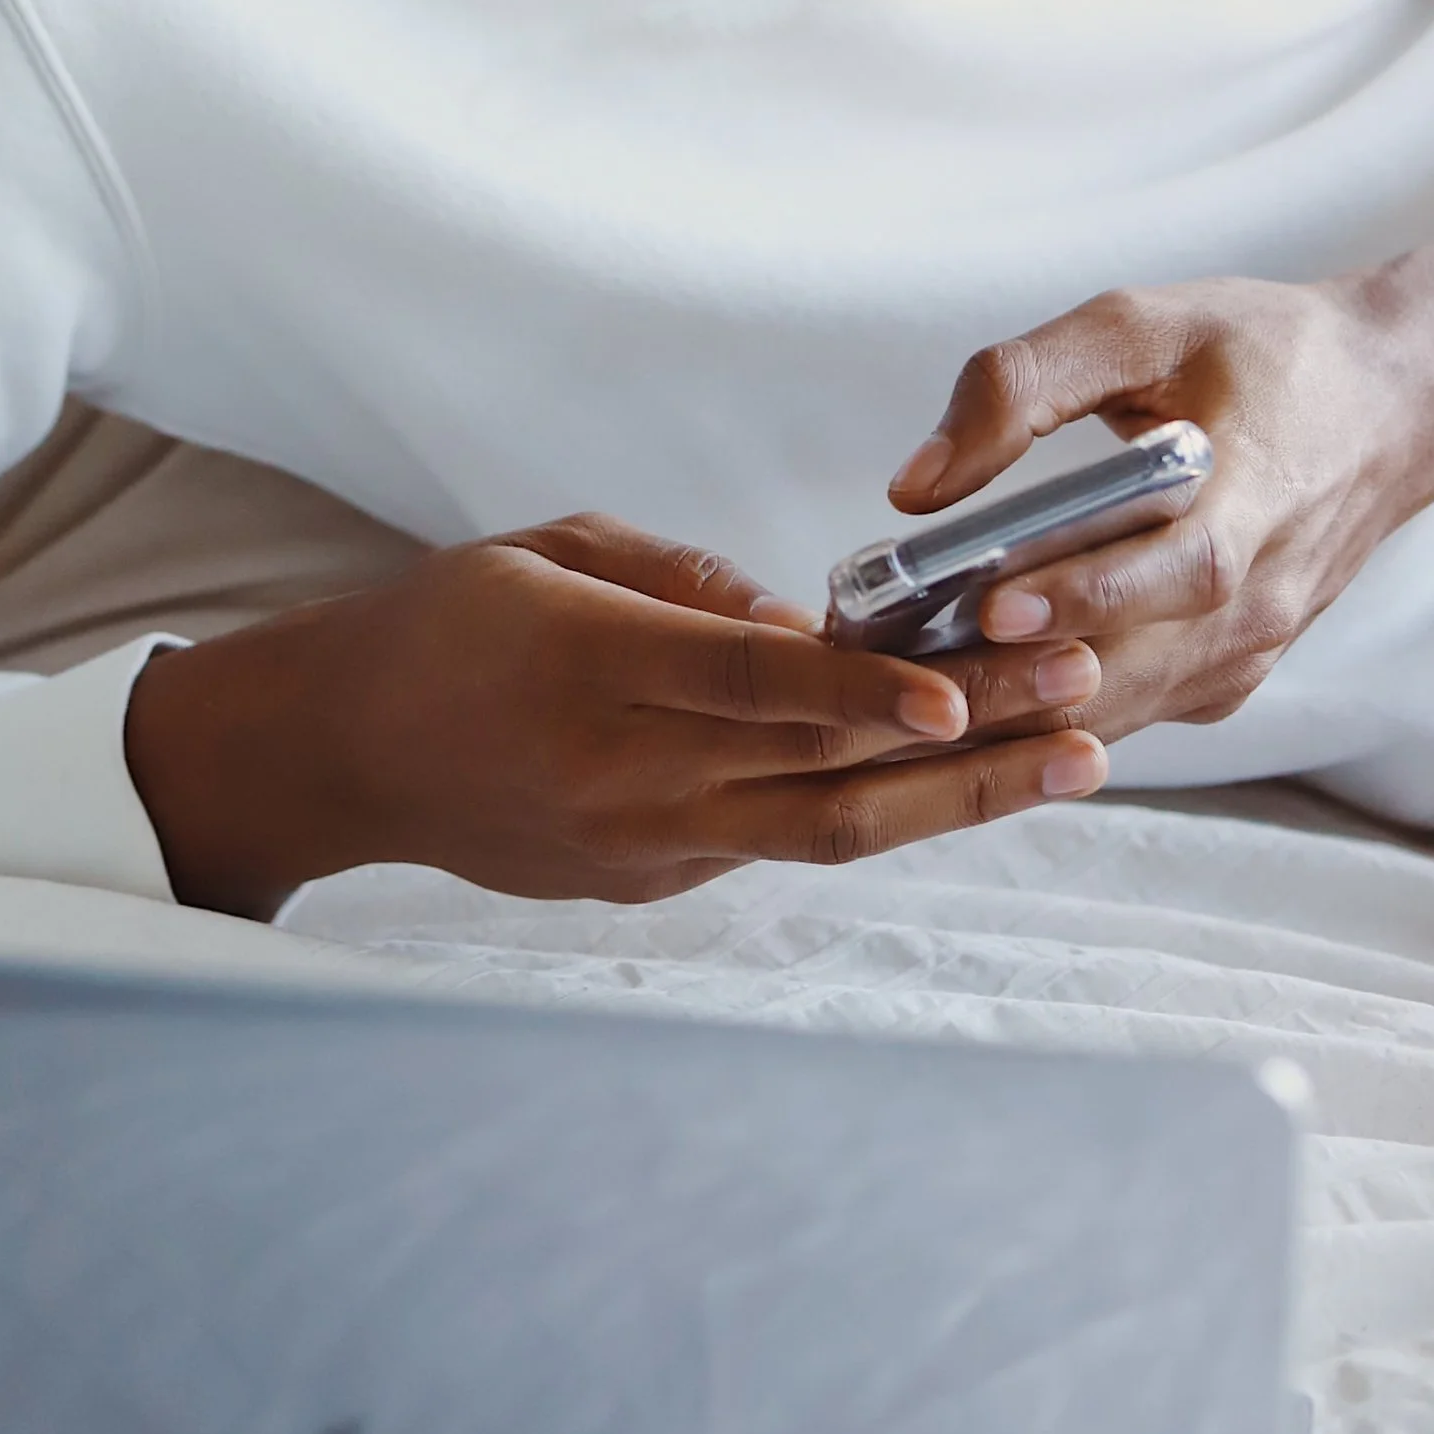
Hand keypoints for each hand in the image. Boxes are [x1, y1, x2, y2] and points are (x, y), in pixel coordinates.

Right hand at [123, 512, 1105, 919]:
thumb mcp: (547, 549)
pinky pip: (782, 838)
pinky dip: (879, 801)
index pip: (751, 686)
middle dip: (972, 739)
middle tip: (1088, 702)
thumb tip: (799, 615)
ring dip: (962, 796)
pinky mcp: (656, 884)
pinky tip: (962, 767)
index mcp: (592, 670)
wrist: (346, 758)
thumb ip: (677, 578)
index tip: (960, 684)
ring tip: (1076, 757)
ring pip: (831, 832)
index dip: (860, 689)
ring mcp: (648, 847)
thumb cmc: (444, 625)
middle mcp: (630, 776)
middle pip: (825, 773)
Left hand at [886, 205, 1433, 738]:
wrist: (1392, 408)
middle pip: (1137, 665)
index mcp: (1258, 498)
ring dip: (1021, 708)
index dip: (1087, 594)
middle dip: (1019, 675)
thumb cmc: (1262, 354)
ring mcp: (1248, 652)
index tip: (992, 602)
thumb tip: (918, 485)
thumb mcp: (1142, 324)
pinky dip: (1051, 709)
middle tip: (903, 666)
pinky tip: (964, 687)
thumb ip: (1026, 385)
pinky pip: (1133, 710)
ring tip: (909, 684)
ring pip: (1124, 709)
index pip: (1179, 570)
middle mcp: (1262, 601)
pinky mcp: (1227, 675)